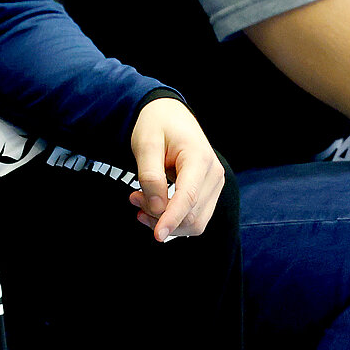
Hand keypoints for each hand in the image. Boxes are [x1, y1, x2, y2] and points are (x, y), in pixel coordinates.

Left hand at [128, 96, 225, 240]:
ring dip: (165, 220)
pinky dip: (173, 218)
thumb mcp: (145, 144)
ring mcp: (215, 184)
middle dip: (160, 217)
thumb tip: (157, 207)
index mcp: (199, 158)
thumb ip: (150, 176)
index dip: (172, 219)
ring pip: (194, 221)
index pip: (188, 197)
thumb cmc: (157, 125)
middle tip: (133, 200)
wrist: (170, 114)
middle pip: (192, 214)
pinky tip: (153, 204)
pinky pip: (194, 216)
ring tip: (140, 201)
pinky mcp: (210, 191)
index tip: (157, 236)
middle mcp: (214, 173)